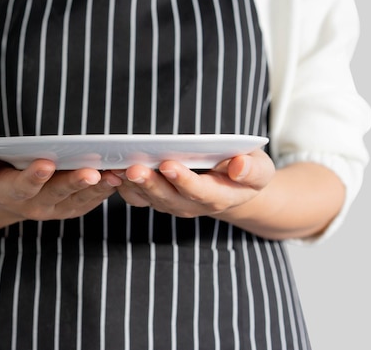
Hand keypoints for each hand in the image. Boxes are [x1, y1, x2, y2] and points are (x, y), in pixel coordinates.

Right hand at [0, 149, 121, 221]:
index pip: (20, 187)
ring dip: (98, 188)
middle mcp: (34, 206)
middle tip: (90, 171)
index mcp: (7, 193)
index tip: (45, 163)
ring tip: (115, 173)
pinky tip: (121, 175)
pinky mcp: (72, 208)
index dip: (32, 177)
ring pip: (79, 200)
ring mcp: (55, 209)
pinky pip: (91, 201)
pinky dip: (106, 190)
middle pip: (56, 194)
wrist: (0, 198)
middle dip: (74, 182)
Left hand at [113, 149, 274, 218]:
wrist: (231, 185)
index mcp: (219, 197)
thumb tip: (239, 167)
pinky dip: (122, 184)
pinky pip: (135, 196)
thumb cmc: (245, 171)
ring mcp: (171, 204)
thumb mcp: (260, 168)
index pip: (200, 192)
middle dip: (150, 183)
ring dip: (131, 184)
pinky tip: (111, 169)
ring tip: (117, 166)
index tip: (169, 165)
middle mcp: (192, 205)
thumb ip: (252, 170)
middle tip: (134, 167)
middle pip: (168, 198)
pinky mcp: (155, 198)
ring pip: (147, 198)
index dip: (184, 180)